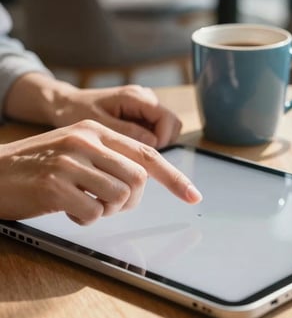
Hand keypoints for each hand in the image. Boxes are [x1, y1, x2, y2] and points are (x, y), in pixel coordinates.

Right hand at [0, 120, 201, 224]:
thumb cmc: (41, 165)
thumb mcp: (78, 149)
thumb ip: (111, 158)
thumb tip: (143, 179)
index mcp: (96, 131)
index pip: (147, 154)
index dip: (174, 177)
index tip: (192, 195)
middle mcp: (86, 141)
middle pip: (138, 180)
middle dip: (130, 200)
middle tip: (109, 203)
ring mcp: (70, 162)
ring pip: (119, 197)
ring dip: (106, 209)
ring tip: (84, 203)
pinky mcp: (55, 185)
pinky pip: (93, 214)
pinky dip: (85, 218)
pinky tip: (67, 208)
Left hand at [4, 74, 181, 148]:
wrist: (63, 102)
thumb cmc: (74, 110)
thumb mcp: (96, 124)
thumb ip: (126, 130)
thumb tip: (153, 142)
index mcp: (136, 97)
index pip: (168, 121)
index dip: (164, 141)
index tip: (148, 159)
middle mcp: (144, 98)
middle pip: (171, 125)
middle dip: (162, 146)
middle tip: (139, 162)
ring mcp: (143, 106)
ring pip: (165, 130)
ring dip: (155, 147)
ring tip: (130, 158)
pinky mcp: (139, 115)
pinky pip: (154, 132)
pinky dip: (147, 145)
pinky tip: (128, 154)